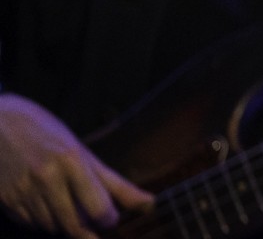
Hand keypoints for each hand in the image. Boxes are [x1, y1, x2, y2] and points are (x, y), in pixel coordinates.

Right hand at [0, 94, 153, 238]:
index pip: (98, 208)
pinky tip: (46, 203)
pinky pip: (32, 223)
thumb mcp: (82, 151)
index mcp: (71, 160)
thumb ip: (115, 183)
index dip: (109, 219)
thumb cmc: (46, 133)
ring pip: (53, 227)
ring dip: (66, 224)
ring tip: (67, 203)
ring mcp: (23, 191)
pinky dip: (44, 221)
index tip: (111, 218)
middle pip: (75, 225)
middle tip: (95, 220)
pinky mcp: (7, 201)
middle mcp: (47, 177)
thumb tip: (149, 205)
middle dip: (88, 230)